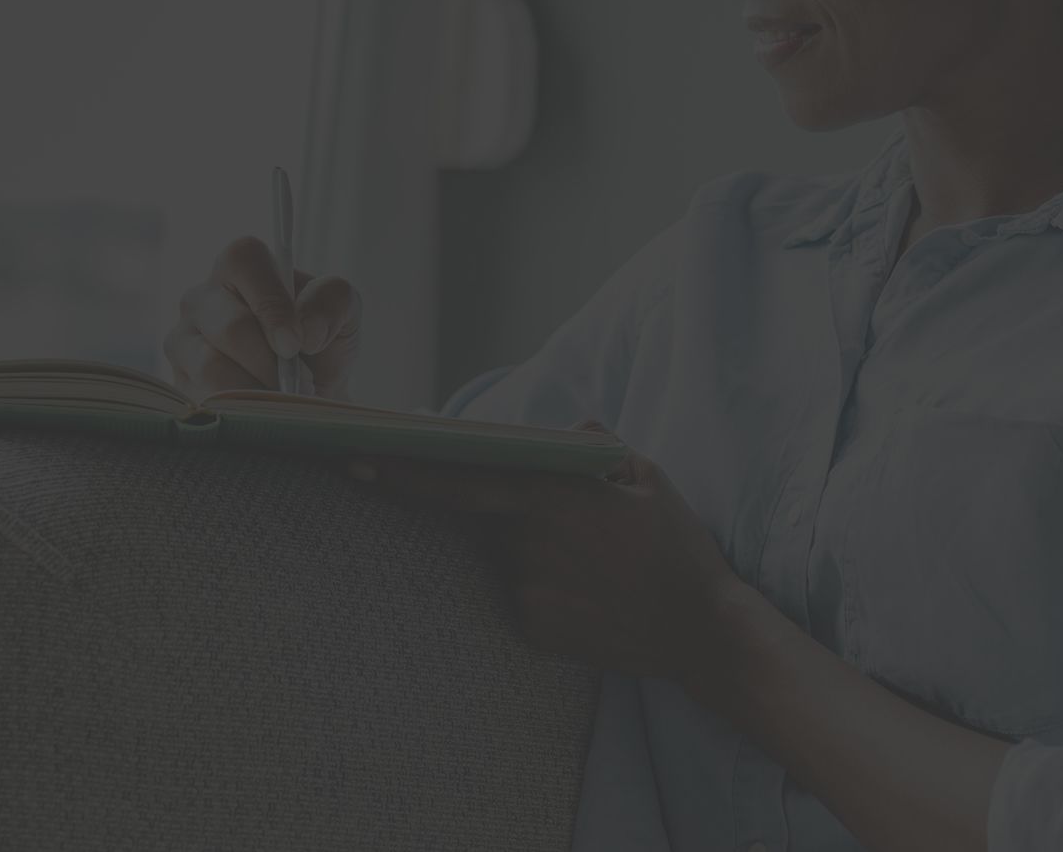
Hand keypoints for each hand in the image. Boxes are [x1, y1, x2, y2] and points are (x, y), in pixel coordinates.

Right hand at [163, 235, 360, 398]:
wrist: (309, 393)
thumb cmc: (321, 343)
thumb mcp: (344, 312)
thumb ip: (334, 301)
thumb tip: (306, 330)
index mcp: (241, 265)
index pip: (244, 261)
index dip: (271, 304)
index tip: (295, 344)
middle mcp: (201, 297)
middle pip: (230, 326)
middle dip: (271, 362)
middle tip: (300, 383)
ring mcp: (181, 341)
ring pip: (212, 367)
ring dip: (257, 390)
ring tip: (283, 398)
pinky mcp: (177, 383)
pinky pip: (203, 400)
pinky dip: (239, 412)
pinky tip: (259, 412)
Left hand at [355, 424, 752, 688]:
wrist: (701, 631)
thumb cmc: (677, 545)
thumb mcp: (647, 476)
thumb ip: (594, 445)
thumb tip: (563, 430)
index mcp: (554, 499)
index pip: (464, 481)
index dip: (408, 472)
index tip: (360, 459)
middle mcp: (531, 546)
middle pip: (482, 516)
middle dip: (482, 506)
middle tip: (480, 498)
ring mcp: (529, 592)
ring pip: (505, 556)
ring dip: (530, 547)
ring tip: (593, 560)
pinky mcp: (534, 628)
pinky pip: (521, 593)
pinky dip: (544, 584)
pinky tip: (590, 591)